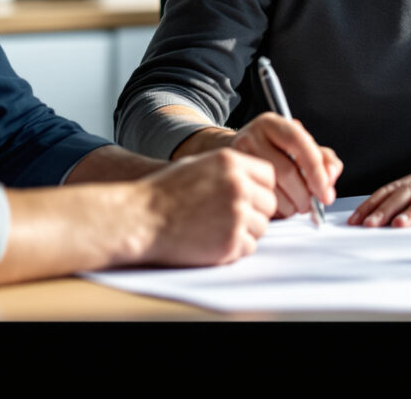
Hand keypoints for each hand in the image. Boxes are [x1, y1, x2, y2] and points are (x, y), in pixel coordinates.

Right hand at [138, 149, 276, 266]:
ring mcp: (236, 215)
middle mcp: (238, 186)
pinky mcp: (231, 242)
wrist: (140, 219)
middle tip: (229, 217)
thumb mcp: (197, 165)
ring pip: (262, 227)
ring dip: (245, 231)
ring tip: (215, 228)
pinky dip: (235, 248)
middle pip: (269, 202)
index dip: (259, 188)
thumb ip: (229, 170)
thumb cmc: (163, 193)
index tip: (248, 197)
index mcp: (230, 163)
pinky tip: (212, 241)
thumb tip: (252, 179)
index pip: (269, 175)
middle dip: (254, 211)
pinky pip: (249, 247)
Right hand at [226, 112, 342, 219]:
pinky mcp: (228, 178)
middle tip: (311, 205)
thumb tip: (331, 177)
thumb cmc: (271, 154)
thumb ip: (323, 158)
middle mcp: (251, 136)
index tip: (325, 192)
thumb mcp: (298, 148)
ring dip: (291, 206)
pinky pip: (258, 201)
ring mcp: (236, 157)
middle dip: (304, 194)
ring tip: (295, 207)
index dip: (316, 170)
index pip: (298, 142)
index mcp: (271, 124)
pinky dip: (276, 211)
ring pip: (272, 189)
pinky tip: (279, 208)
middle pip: (286, 170)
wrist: (232, 161)